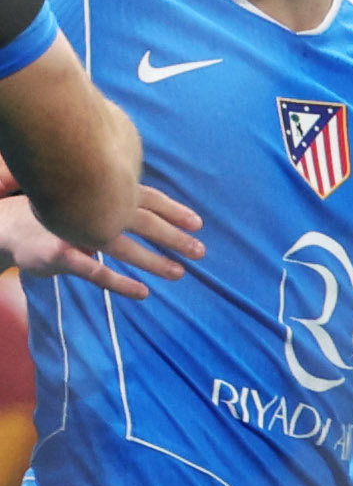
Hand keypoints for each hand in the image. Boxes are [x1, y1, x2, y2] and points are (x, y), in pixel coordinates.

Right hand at [0, 184, 203, 299]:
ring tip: (179, 273)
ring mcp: (77, 231)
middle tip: (201, 251)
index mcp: (103, 193)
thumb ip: (115, 201)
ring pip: (124, 247)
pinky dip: (121, 282)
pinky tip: (142, 292)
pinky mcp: (62, 254)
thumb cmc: (54, 213)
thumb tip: (153, 208)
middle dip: (174, 237)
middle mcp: (93, 209)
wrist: (8, 224)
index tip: (199, 223)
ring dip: (154, 262)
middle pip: (143, 221)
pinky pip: (96, 271)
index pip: (147, 198)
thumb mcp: (85, 200)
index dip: (174, 210)